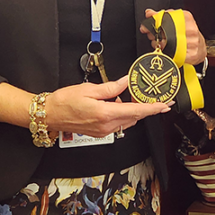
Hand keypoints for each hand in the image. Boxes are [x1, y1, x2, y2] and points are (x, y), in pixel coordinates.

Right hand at [43, 78, 168, 137]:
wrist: (50, 114)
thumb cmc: (64, 101)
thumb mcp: (89, 88)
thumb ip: (111, 87)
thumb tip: (126, 82)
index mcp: (105, 114)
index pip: (136, 111)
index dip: (153, 108)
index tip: (165, 105)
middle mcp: (106, 126)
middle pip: (134, 117)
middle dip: (145, 108)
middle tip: (152, 97)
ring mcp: (103, 131)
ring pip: (127, 121)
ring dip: (133, 110)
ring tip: (132, 97)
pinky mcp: (100, 132)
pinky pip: (118, 123)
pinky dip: (123, 114)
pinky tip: (118, 104)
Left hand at [140, 8, 205, 64]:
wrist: (201, 47)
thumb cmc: (188, 33)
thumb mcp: (177, 19)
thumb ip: (162, 15)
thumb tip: (149, 13)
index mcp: (187, 18)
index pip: (166, 17)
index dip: (154, 21)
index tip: (146, 25)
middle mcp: (190, 30)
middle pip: (166, 31)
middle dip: (154, 33)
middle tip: (151, 35)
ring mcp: (192, 43)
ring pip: (168, 44)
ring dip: (158, 44)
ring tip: (158, 42)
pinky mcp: (191, 55)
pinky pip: (173, 54)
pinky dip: (165, 52)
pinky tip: (164, 50)